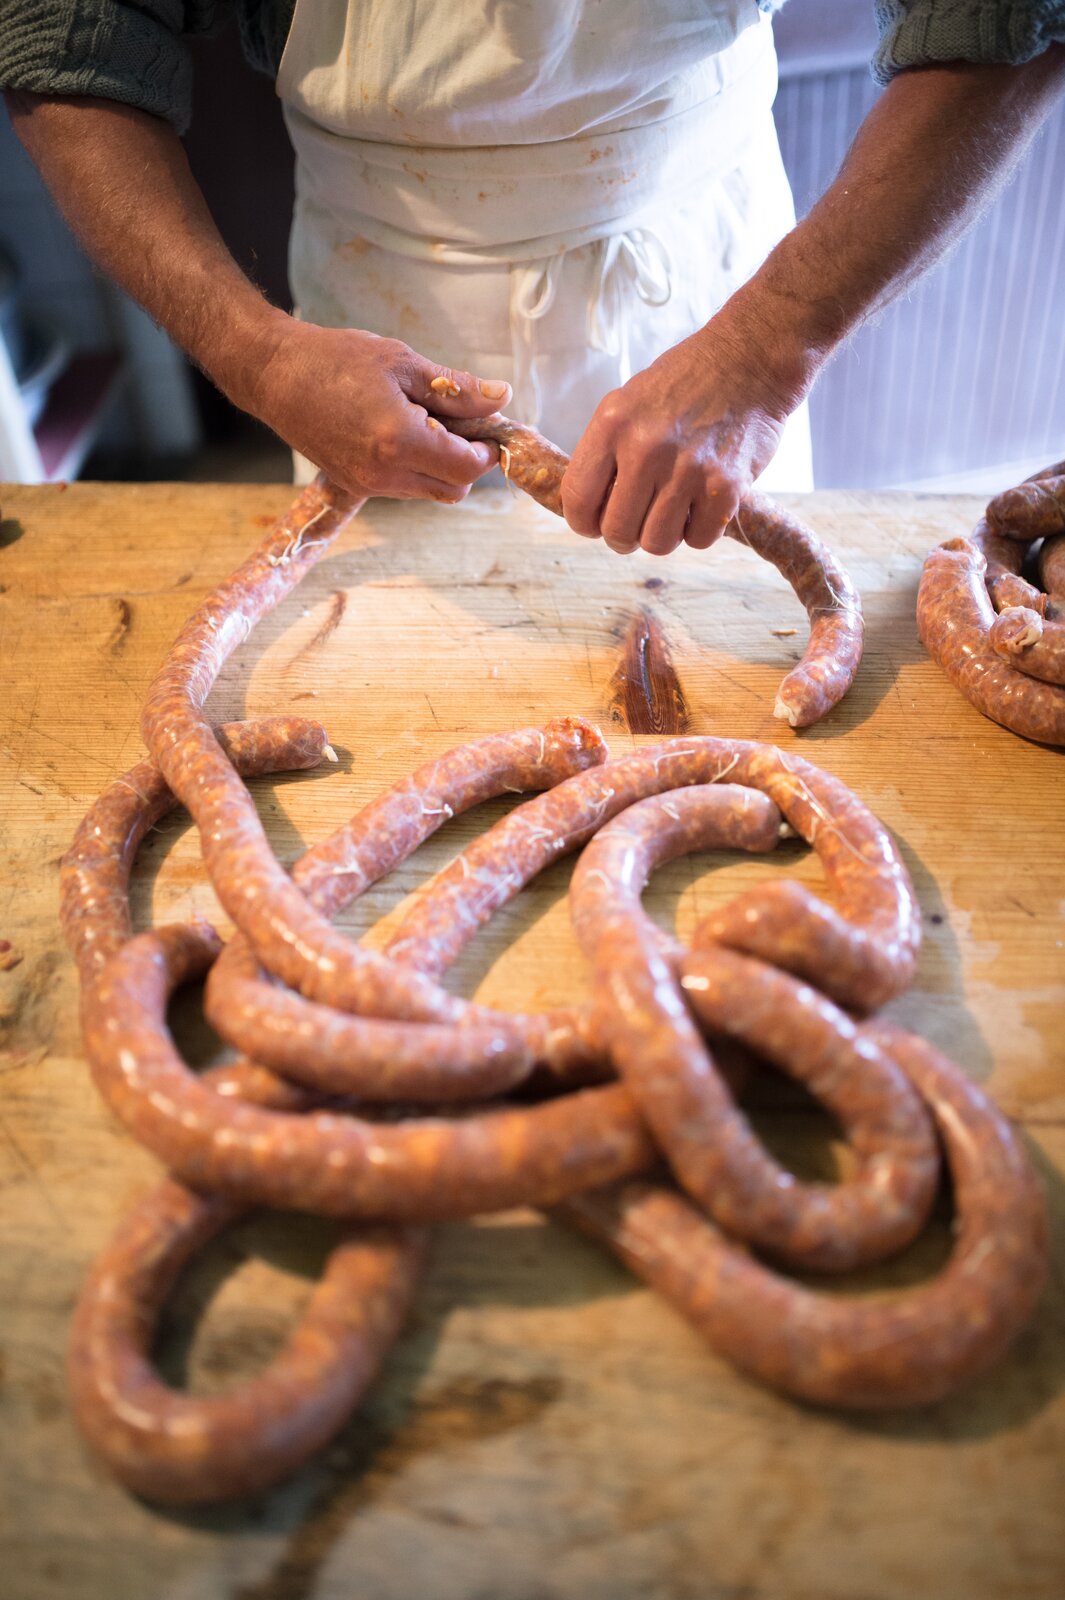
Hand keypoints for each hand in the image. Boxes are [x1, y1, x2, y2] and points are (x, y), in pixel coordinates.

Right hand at [238, 317, 512, 501]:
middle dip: (467, 462)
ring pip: (430, 491)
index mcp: (399, 441)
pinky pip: (404, 487)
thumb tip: (501, 396)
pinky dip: (417, 466)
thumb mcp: (403, 363)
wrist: (275, 374)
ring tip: (426, 419)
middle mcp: (384, 474)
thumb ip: (456, 388)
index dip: (486, 450)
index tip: (489, 427)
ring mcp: (368, 484)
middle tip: (462, 422)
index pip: (466, 467)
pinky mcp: (356, 485)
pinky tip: (403, 430)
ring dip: (442, 464)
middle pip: (454, 489)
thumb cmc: (335, 359)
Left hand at [561, 319, 801, 555]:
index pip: (577, 500)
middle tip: (635, 525)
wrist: (748, 361)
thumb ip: (606, 452)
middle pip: (617, 532)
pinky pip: (699, 540)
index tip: (594, 525)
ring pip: (657, 543)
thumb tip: (590, 508)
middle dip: (623, 537)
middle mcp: (646, 449)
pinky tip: (701, 505)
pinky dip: (700, 531)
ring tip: (671, 512)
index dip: (584, 523)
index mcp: (613, 425)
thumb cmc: (685, 383)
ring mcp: (687, 470)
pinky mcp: (726, 487)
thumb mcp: (628, 402)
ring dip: (662, 535)